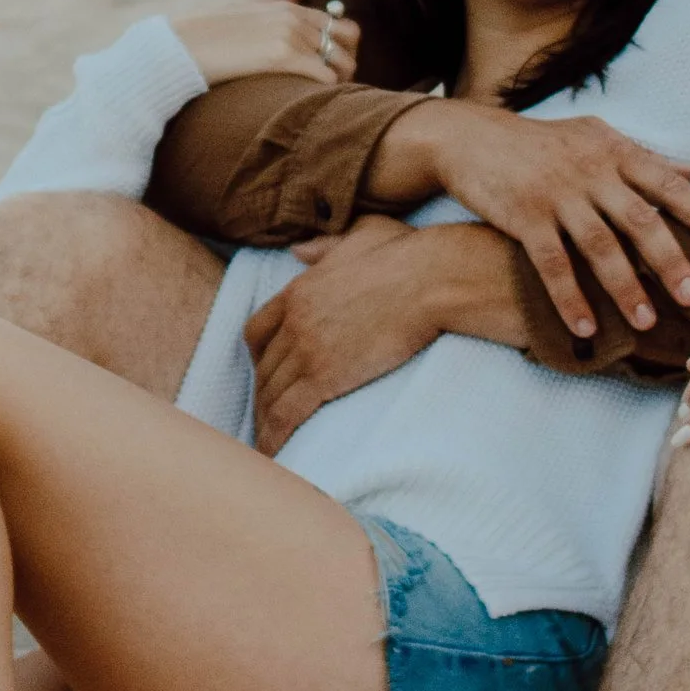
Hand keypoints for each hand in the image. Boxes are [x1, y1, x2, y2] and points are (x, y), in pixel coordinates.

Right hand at [173, 0, 359, 89]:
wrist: (181, 47)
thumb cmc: (210, 33)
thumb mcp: (246, 7)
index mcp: (289, 7)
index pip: (341, 24)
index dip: (343, 49)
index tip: (330, 68)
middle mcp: (295, 18)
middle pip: (350, 41)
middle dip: (347, 63)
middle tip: (330, 83)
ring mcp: (290, 35)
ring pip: (343, 62)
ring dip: (339, 82)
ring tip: (320, 97)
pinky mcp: (282, 56)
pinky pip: (327, 77)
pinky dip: (325, 92)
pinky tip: (309, 100)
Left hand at [245, 217, 441, 450]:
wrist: (431, 280)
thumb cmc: (407, 256)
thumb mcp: (360, 237)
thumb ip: (326, 246)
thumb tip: (299, 250)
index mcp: (299, 291)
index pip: (258, 331)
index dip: (259, 356)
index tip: (266, 371)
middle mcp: (294, 322)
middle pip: (264, 368)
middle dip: (264, 393)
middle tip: (269, 414)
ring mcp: (306, 350)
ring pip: (271, 394)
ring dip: (266, 419)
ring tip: (269, 442)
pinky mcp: (324, 377)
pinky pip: (286, 413)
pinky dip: (274, 435)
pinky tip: (272, 453)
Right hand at [407, 102, 689, 341]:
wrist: (471, 138)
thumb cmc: (541, 142)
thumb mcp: (594, 137)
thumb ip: (643, 157)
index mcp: (613, 151)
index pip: (665, 182)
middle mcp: (590, 170)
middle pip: (639, 219)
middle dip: (670, 260)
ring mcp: (556, 193)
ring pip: (599, 246)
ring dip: (625, 287)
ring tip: (646, 321)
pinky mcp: (523, 215)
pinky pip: (551, 263)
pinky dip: (570, 297)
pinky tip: (585, 327)